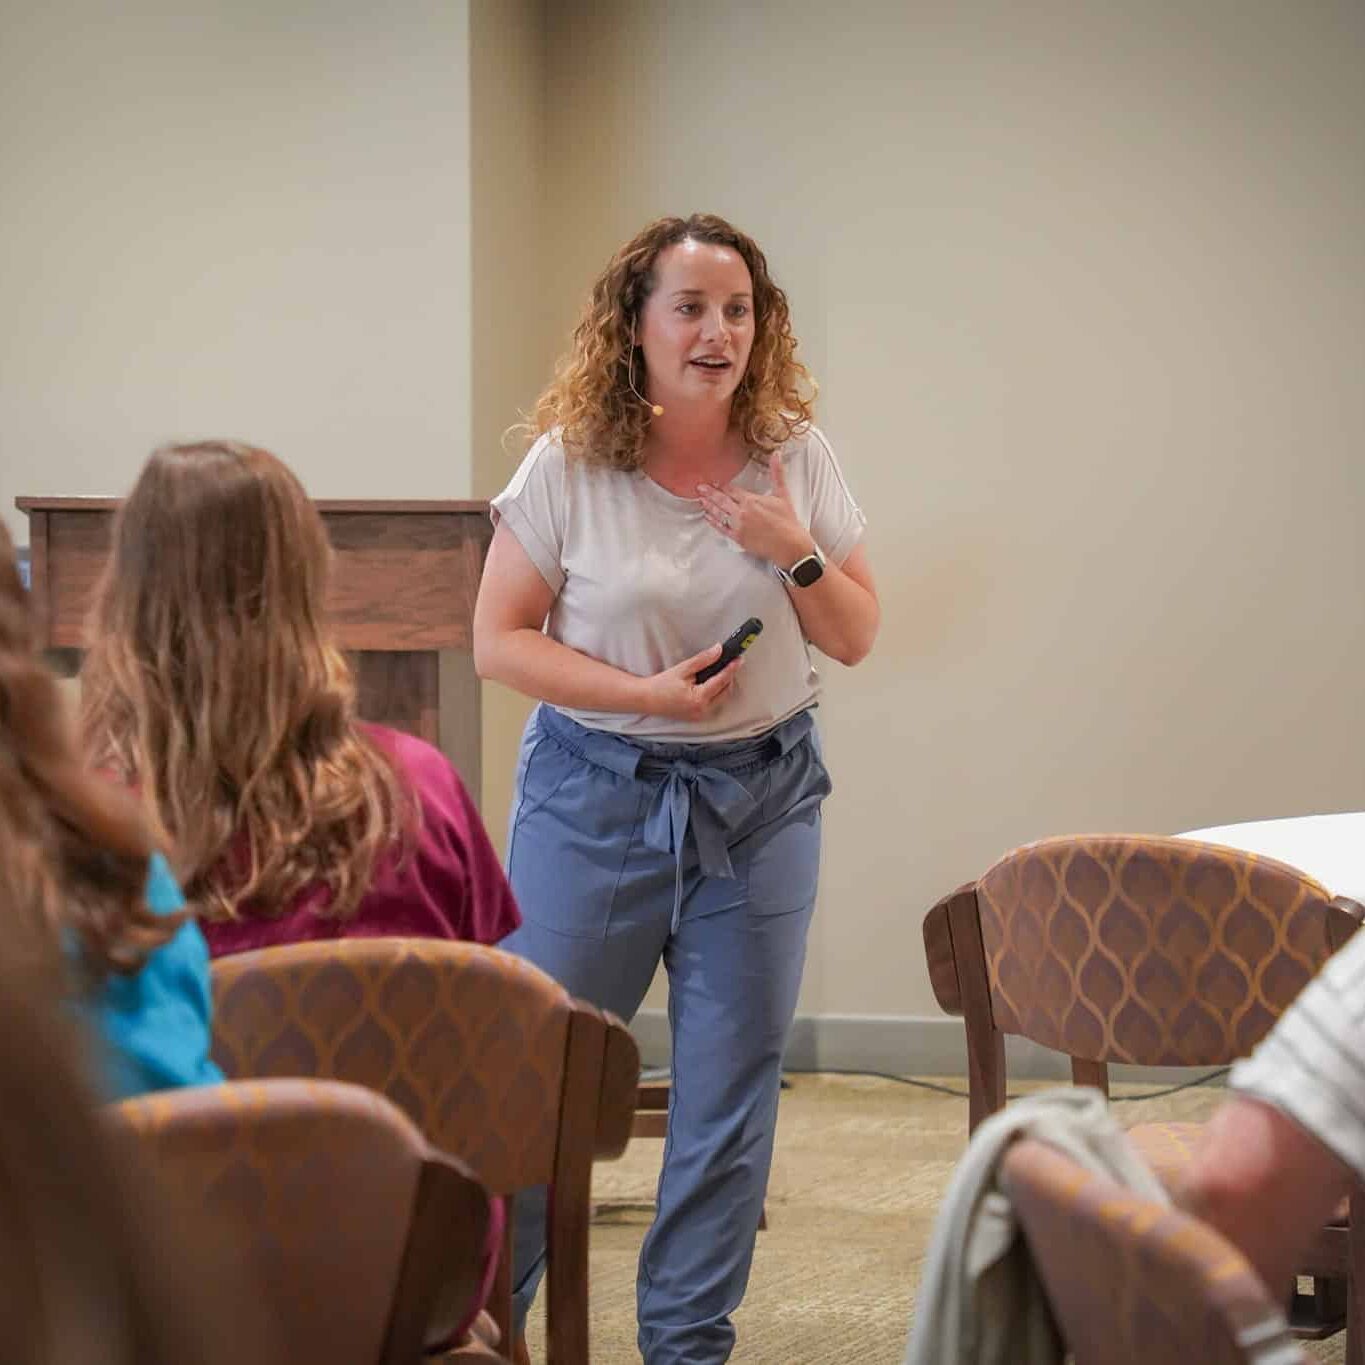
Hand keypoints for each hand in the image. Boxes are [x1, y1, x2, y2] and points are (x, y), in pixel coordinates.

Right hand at [639, 643, 742, 720]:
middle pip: (725, 691)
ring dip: (724, 686)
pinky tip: (712, 684)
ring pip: (721, 699)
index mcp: (699, 698)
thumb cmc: (661, 685)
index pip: (722, 681)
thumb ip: (703, 660)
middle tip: (731, 663)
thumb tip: (718, 650)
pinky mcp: (697, 717)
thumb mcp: (682, 669)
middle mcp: (703, 710)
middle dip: (730, 677)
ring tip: (722, 671)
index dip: (732, 668)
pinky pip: (713, 704)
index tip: (739, 659)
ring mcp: (700, 715)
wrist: (646, 699)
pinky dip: (716, 693)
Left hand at [698, 454, 812, 567]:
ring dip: (709, 506)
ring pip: (719, 513)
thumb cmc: (787, 521)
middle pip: (721, 500)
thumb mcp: (783, 494)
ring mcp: (738, 525)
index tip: (714, 481)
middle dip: (709, 493)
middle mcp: (741, 512)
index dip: (721, 485)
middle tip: (699, 488)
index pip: (731, 490)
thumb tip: (777, 454)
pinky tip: (708, 517)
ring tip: (701, 500)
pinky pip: (722, 528)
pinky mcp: (738, 538)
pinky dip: (713, 522)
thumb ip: (777, 473)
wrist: (789, 544)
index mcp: (750, 500)